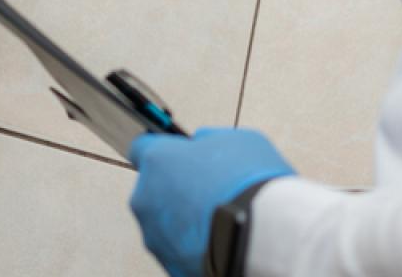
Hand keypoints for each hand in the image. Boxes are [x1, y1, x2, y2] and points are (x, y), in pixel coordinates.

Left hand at [129, 128, 295, 276]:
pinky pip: (177, 246)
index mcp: (158, 160)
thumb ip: (208, 140)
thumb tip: (202, 144)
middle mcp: (146, 198)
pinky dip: (194, 241)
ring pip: (164, 219)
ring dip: (185, 215)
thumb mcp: (236, 140)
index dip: (164, 149)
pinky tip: (219, 233)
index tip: (176, 153)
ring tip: (220, 214)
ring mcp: (154, 234)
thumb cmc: (249, 183)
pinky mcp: (167, 262)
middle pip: (154, 186)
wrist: (260, 235)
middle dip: (178, 185)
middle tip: (210, 186)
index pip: (141, 147)